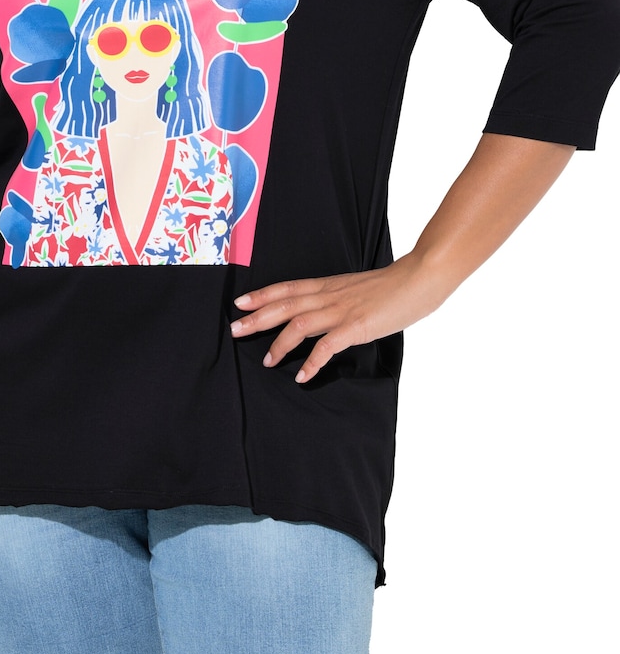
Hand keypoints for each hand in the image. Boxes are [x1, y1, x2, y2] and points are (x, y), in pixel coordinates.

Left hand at [229, 254, 437, 382]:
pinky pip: (327, 346)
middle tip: (235, 330)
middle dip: (257, 318)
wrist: (418, 278)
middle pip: (285, 304)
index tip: (240, 302)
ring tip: (266, 361)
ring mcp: (343, 310)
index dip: (262, 295)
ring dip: (279, 343)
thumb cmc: (392, 286)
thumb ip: (337, 300)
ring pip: (300, 324)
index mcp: (329, 285)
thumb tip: (321, 315)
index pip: (288, 288)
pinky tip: (302, 376)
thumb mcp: (356, 289)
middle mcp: (330, 295)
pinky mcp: (357, 326)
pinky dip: (312, 362)